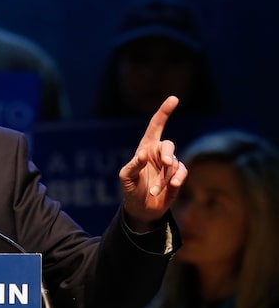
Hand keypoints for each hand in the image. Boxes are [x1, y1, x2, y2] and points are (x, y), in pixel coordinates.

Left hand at [119, 96, 187, 229]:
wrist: (141, 209)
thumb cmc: (130, 190)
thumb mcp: (126, 178)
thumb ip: (132, 165)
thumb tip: (143, 154)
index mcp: (145, 149)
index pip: (155, 127)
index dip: (164, 112)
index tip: (173, 99)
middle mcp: (158, 154)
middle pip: (168, 145)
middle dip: (168, 153)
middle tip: (166, 162)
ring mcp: (169, 165)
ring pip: (174, 163)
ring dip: (166, 177)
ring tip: (156, 190)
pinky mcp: (177, 176)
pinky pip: (181, 172)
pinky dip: (176, 180)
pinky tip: (170, 187)